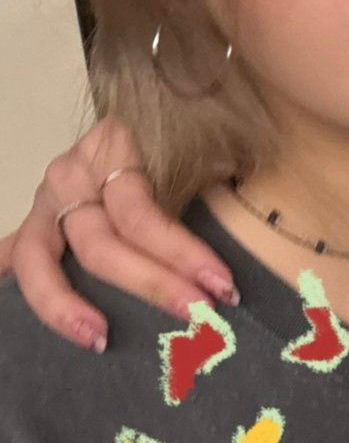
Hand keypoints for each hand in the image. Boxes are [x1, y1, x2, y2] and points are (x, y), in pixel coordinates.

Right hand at [6, 118, 235, 350]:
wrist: (160, 104)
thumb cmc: (186, 132)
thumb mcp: (204, 143)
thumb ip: (215, 180)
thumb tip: (233, 258)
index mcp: (111, 147)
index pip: (140, 213)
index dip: (179, 252)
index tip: (221, 285)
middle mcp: (70, 175)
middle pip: (100, 243)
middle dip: (151, 284)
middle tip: (196, 315)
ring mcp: (46, 202)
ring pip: (40, 260)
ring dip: (66, 305)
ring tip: (100, 339)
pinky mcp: (33, 227)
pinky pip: (14, 259)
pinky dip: (21, 292)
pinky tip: (21, 321)